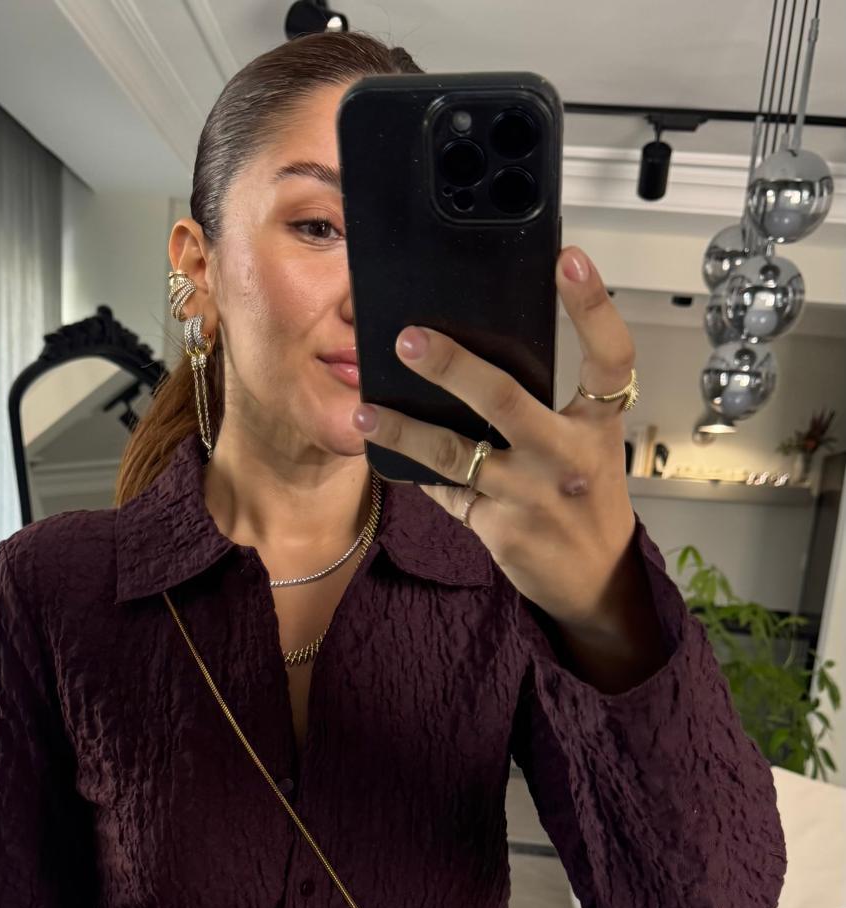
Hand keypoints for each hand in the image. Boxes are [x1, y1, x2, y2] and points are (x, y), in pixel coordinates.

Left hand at [351, 245, 641, 634]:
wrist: (596, 580)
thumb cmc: (586, 501)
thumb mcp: (588, 447)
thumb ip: (551, 409)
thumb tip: (482, 358)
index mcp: (598, 425)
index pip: (609, 357)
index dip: (592, 306)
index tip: (570, 258)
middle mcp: (567, 457)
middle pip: (504, 398)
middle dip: (450, 366)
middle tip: (409, 339)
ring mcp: (530, 496)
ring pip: (454, 453)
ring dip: (403, 430)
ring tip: (366, 411)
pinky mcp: (500, 529)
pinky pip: (447, 491)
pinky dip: (417, 472)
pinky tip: (385, 455)